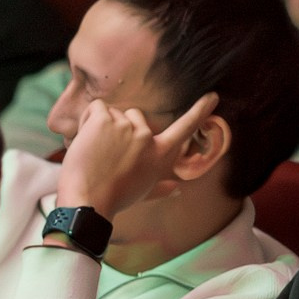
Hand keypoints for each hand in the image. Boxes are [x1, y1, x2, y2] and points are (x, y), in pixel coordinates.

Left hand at [54, 94, 219, 217]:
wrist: (88, 201)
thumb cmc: (114, 199)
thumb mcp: (142, 192)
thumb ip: (161, 188)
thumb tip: (177, 189)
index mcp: (160, 154)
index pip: (185, 128)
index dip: (200, 112)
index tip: (213, 96)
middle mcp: (147, 137)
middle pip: (135, 115)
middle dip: (122, 127)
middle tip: (108, 153)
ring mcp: (127, 127)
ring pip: (113, 112)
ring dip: (101, 126)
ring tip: (94, 151)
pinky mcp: (105, 120)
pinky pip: (96, 107)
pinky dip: (87, 119)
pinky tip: (85, 140)